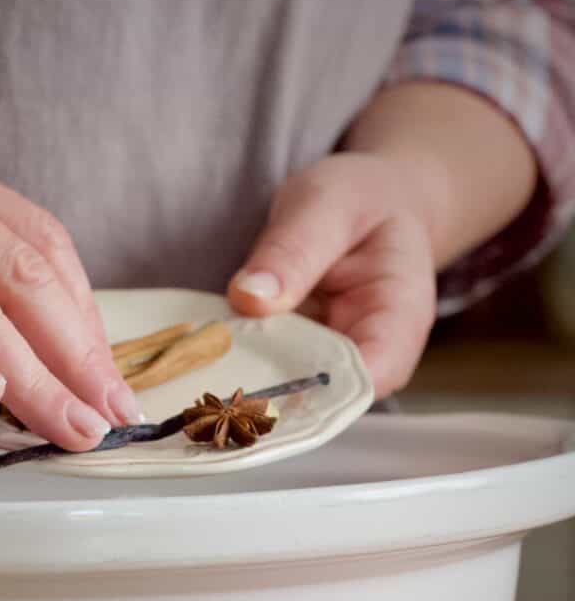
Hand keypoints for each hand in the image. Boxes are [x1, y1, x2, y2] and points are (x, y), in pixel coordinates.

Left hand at [227, 152, 436, 397]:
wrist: (369, 204)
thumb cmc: (360, 201)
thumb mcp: (326, 204)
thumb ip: (291, 249)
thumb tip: (249, 297)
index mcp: (398, 317)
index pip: (371, 375)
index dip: (320, 391)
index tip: (260, 382)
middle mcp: (369, 353)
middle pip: (325, 398)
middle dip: (270, 398)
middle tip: (212, 386)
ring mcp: (331, 362)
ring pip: (292, 396)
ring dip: (248, 390)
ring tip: (203, 379)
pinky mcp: (298, 360)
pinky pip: (270, 376)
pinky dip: (239, 371)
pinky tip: (206, 363)